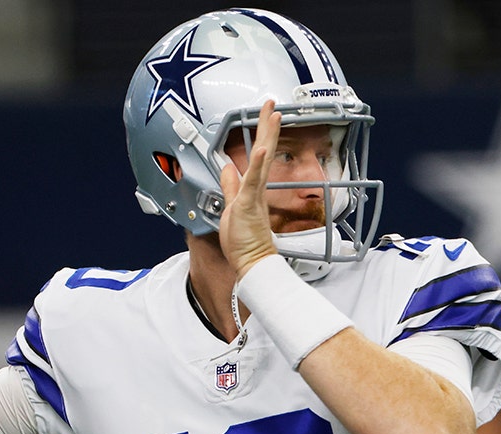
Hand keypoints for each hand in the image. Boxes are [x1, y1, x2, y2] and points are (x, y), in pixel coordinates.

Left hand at [219, 101, 280, 277]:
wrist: (253, 262)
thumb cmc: (244, 242)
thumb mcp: (231, 207)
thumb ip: (230, 187)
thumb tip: (227, 168)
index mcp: (252, 188)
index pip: (258, 155)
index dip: (261, 135)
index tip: (265, 116)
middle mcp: (257, 188)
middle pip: (264, 150)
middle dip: (268, 126)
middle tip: (272, 103)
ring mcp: (254, 195)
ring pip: (262, 160)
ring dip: (267, 136)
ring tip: (273, 115)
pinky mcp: (248, 204)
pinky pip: (254, 182)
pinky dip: (257, 165)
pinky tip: (260, 149)